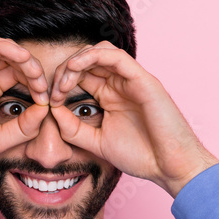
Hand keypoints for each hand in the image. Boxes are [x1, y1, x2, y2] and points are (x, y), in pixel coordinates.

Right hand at [0, 35, 49, 205]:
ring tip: (35, 73)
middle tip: (45, 87)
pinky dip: (4, 48)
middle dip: (33, 68)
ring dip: (21, 55)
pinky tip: (22, 58)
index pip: (16, 73)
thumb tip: (46, 109)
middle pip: (10, 57)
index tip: (49, 100)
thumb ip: (24, 126)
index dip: (36, 80)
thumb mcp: (0, 139)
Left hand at [48, 42, 218, 197]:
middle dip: (63, 71)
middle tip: (52, 92)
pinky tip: (75, 69)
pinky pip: (115, 56)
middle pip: (86, 60)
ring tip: (63, 82)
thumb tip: (51, 110)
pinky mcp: (142, 79)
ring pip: (99, 51)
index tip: (49, 102)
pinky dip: (92, 56)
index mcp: (110, 96)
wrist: (170, 167)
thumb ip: (73, 128)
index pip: (80, 76)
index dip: (60, 82)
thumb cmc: (141, 156)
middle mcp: (120, 84)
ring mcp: (131, 79)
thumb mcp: (96, 142)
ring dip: (75, 61)